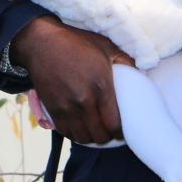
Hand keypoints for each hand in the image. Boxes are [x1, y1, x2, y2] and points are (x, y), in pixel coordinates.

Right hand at [10, 16, 134, 143]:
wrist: (42, 43)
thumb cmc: (76, 43)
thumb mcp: (106, 46)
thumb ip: (125, 61)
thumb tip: (139, 73)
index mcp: (101, 86)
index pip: (114, 123)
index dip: (120, 132)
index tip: (121, 130)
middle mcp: (84, 100)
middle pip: (99, 135)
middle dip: (107, 137)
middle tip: (109, 131)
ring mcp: (66, 107)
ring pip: (82, 138)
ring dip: (91, 137)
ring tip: (95, 131)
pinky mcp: (52, 109)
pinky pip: (66, 132)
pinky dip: (74, 134)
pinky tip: (80, 127)